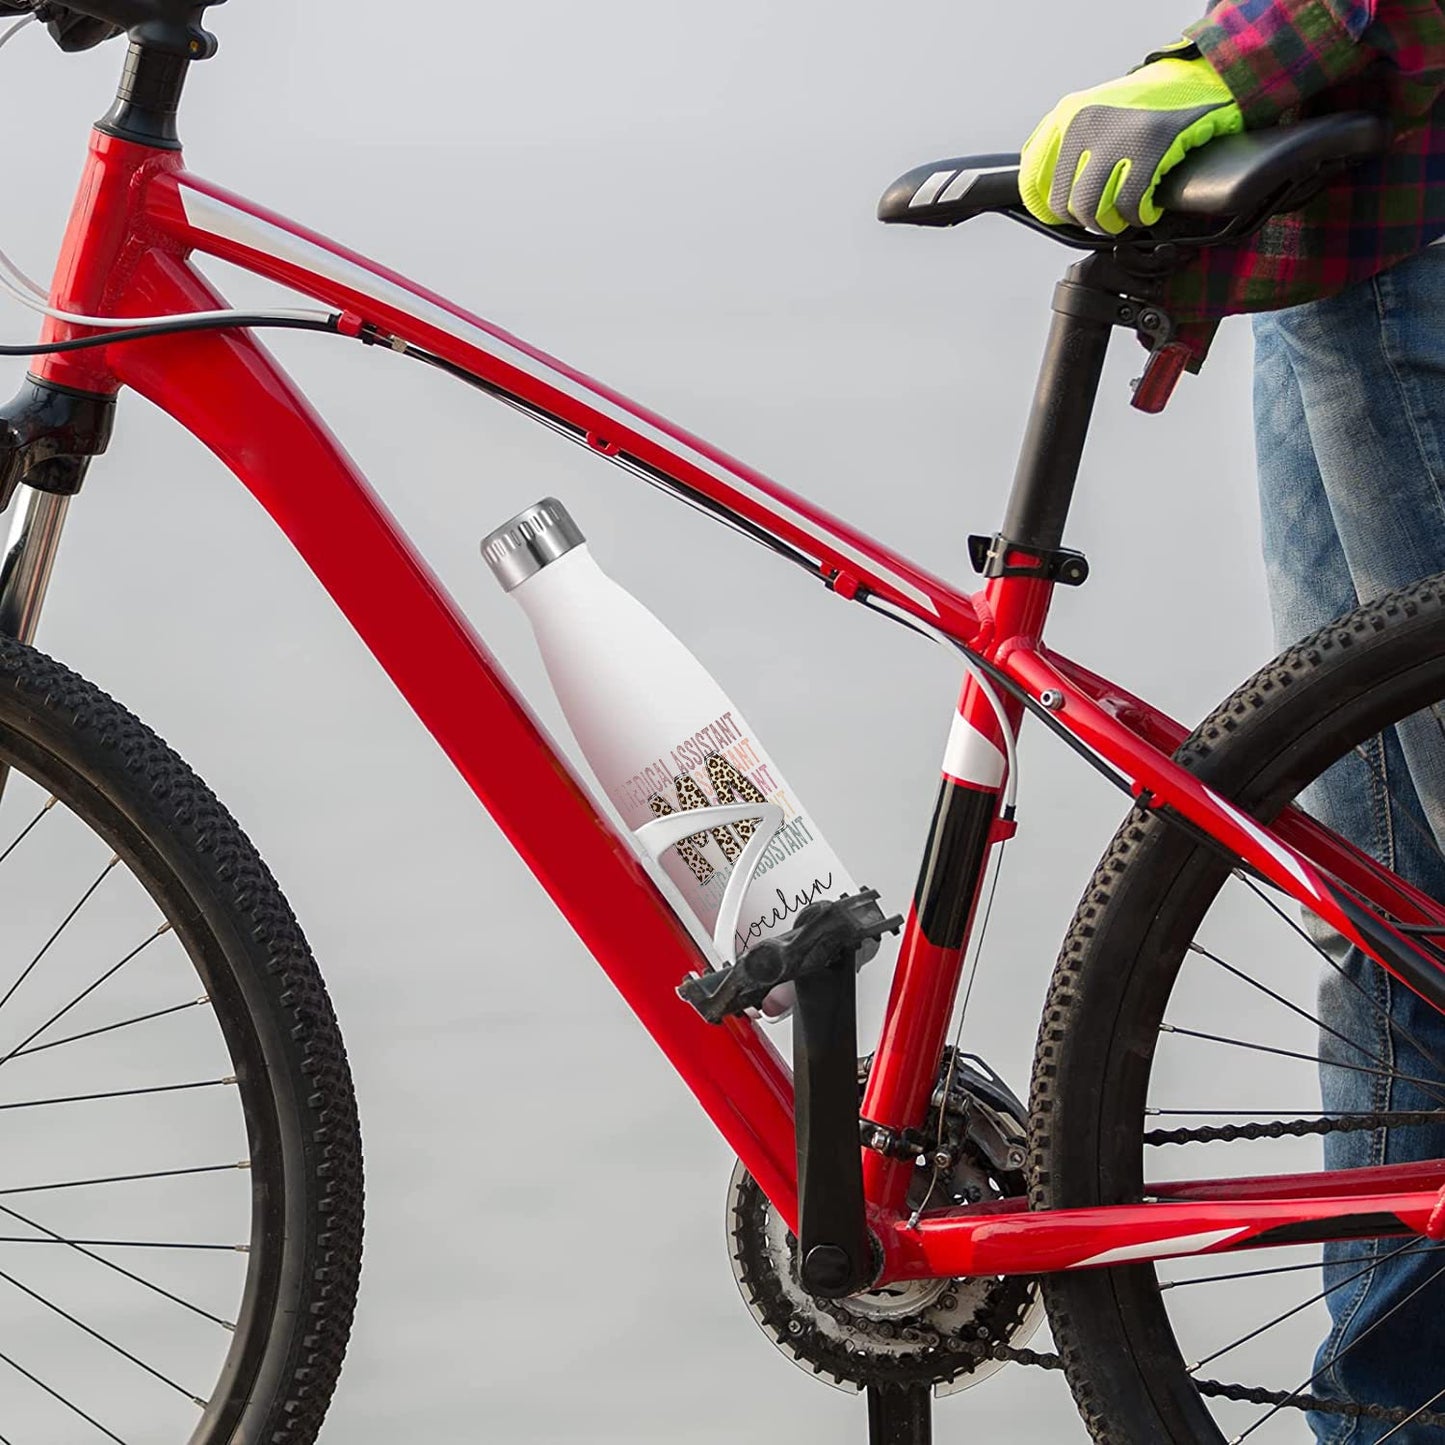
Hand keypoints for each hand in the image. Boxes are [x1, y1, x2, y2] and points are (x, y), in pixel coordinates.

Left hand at [1020, 48, 1243, 234]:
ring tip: (1125, 215)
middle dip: (1086, 220)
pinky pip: (1130, 204)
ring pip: (1093, 210)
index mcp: (1066, 114)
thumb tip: (1037, 193)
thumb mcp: (1091, 113)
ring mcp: (1118, 133)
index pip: (1032, 178)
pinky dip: (1139, 217)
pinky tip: (1147, 209)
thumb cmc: (1142, 108)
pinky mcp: (1152, 145)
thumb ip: (1061, 145)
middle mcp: (1086, 121)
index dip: (1048, 208)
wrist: (1197, 78)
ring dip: (1112, 224)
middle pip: (1065, 203)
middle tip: (1105, 215)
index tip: (1066, 215)